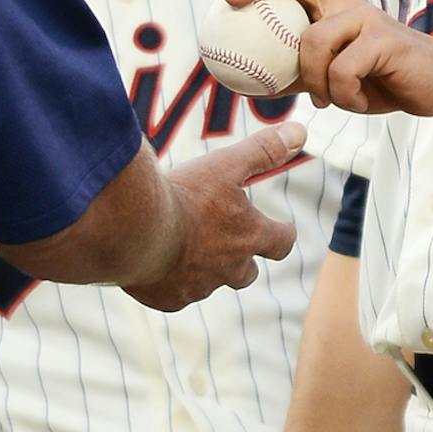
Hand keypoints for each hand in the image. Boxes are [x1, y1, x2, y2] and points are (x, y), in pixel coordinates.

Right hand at [127, 124, 303, 310]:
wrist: (133, 229)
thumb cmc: (183, 196)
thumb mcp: (225, 165)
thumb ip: (263, 150)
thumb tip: (299, 131)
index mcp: (249, 237)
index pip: (282, 242)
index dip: (281, 233)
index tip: (279, 227)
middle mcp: (230, 269)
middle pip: (248, 273)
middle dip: (241, 260)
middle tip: (224, 242)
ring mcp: (199, 288)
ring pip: (209, 284)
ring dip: (201, 269)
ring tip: (179, 247)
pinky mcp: (169, 300)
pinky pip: (175, 295)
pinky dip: (168, 281)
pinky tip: (152, 261)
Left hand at [210, 0, 432, 118]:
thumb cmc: (379, 79)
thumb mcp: (330, 77)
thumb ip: (294, 71)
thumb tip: (246, 82)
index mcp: (331, 5)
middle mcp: (346, 2)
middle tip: (229, 0)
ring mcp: (366, 17)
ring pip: (313, 42)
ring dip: (312, 80)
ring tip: (326, 99)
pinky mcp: (386, 39)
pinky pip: (342, 71)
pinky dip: (341, 94)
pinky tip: (356, 102)